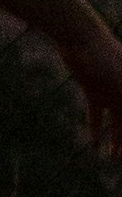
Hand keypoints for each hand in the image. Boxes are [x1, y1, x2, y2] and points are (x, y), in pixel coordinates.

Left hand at [53, 9, 121, 158]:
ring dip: (116, 140)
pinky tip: (93, 145)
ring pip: (116, 121)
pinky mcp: (93, 90)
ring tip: (114, 159)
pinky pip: (96, 114)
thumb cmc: (104, 54)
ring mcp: (111, 91)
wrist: (79, 37)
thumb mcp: (121, 80)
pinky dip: (95, 128)